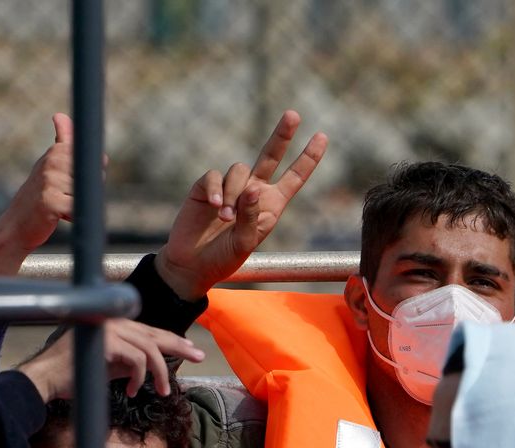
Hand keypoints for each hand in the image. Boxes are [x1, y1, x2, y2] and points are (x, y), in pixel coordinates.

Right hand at [0, 113, 74, 275]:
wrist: (15, 226)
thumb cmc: (36, 196)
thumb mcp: (49, 165)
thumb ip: (63, 142)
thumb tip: (62, 117)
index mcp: (55, 153)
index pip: (86, 153)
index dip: (90, 165)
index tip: (72, 175)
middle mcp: (52, 162)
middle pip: (93, 174)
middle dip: (86, 189)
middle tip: (64, 197)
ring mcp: (50, 181)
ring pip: (86, 192)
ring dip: (77, 204)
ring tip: (58, 206)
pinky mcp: (51, 201)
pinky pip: (77, 208)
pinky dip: (73, 216)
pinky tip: (59, 217)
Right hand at [16, 319, 204, 401]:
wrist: (45, 380)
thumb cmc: (73, 375)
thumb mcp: (110, 366)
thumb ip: (131, 361)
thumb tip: (156, 366)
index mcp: (114, 324)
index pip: (150, 331)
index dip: (173, 340)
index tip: (191, 350)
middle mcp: (113, 321)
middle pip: (155, 334)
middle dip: (180, 347)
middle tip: (198, 357)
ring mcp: (110, 329)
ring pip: (150, 349)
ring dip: (159, 373)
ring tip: (161, 391)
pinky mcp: (107, 341)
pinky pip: (137, 360)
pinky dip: (140, 378)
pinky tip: (132, 392)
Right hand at [155, 110, 327, 299]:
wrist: (192, 264)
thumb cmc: (223, 258)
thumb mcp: (244, 243)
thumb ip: (251, 217)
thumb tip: (254, 187)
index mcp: (271, 205)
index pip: (294, 178)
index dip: (308, 158)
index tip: (322, 136)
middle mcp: (253, 191)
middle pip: (271, 156)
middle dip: (282, 135)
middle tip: (293, 115)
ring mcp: (230, 187)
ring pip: (239, 170)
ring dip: (234, 192)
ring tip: (225, 218)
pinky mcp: (206, 187)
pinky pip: (215, 176)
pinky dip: (216, 189)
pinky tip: (213, 206)